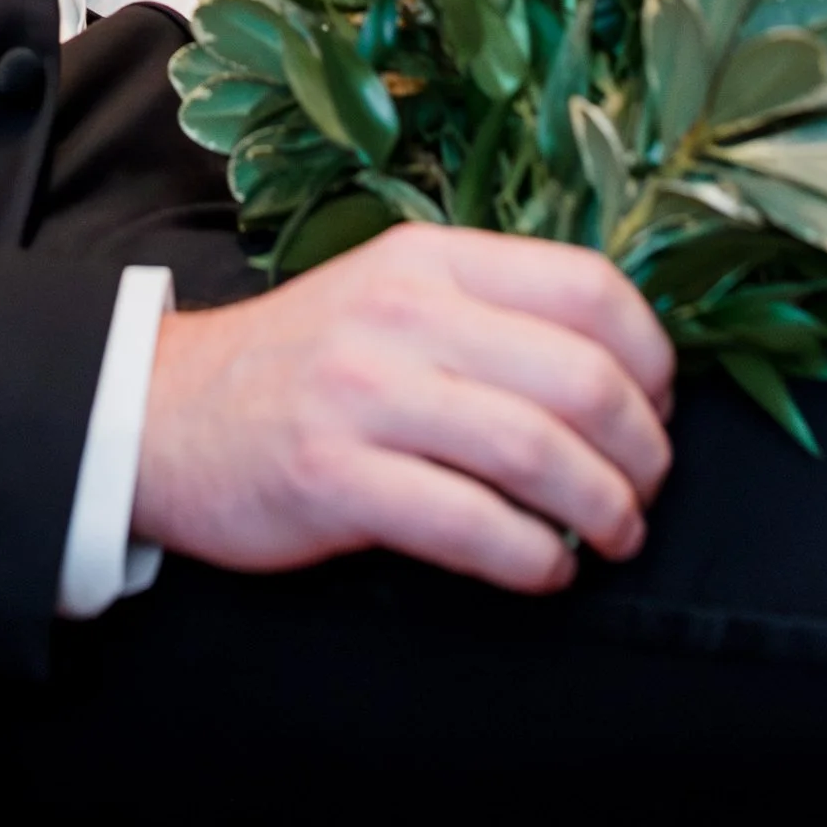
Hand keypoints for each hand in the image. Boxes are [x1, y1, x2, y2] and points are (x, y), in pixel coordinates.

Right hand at [131, 224, 672, 595]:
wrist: (167, 412)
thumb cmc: (308, 364)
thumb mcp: (393, 295)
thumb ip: (490, 312)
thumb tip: (624, 370)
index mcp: (430, 259)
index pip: (589, 286)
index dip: (653, 357)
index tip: (659, 407)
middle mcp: (403, 314)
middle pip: (580, 377)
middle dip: (643, 449)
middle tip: (646, 488)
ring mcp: (365, 395)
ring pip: (536, 452)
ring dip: (604, 508)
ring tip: (613, 533)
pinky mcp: (334, 478)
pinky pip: (471, 525)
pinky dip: (534, 558)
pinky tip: (546, 568)